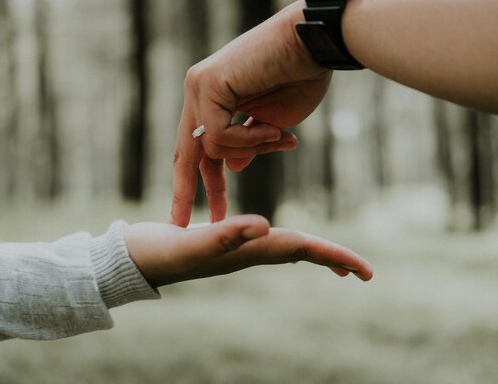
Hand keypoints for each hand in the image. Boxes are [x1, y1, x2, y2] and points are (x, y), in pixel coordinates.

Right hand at [124, 214, 372, 287]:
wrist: (131, 259)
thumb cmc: (158, 253)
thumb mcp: (192, 243)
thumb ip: (226, 235)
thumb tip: (267, 226)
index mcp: (247, 251)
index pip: (301, 249)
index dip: (334, 256)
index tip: (366, 271)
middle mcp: (246, 252)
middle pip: (299, 254)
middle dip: (332, 260)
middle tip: (363, 272)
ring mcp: (235, 249)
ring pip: (283, 249)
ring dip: (311, 252)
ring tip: (333, 261)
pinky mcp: (223, 240)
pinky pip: (261, 241)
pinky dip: (281, 240)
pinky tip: (276, 236)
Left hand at [171, 0, 331, 226]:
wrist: (314, 44)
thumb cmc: (300, 78)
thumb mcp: (271, 125)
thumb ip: (247, 145)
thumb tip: (230, 167)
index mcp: (212, 100)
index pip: (199, 149)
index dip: (200, 183)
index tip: (204, 213)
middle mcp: (199, 92)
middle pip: (186, 153)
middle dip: (186, 191)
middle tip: (179, 225)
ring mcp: (199, 86)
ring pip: (211, 148)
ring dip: (251, 150)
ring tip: (280, 136)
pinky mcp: (207, 83)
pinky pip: (220, 135)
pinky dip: (250, 139)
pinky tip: (272, 128)